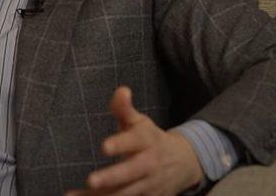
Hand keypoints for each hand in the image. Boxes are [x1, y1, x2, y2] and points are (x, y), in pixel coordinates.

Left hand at [66, 87, 202, 195]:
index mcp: (146, 141)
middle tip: (91, 180)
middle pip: (131, 173)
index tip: (105, 146)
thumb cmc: (150, 139)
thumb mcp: (140, 122)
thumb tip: (122, 90)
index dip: (121, 144)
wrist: (183, 163)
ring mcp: (148, 185)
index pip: (135, 141)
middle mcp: (149, 164)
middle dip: (112, 177)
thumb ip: (125, 109)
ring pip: (125, 194)